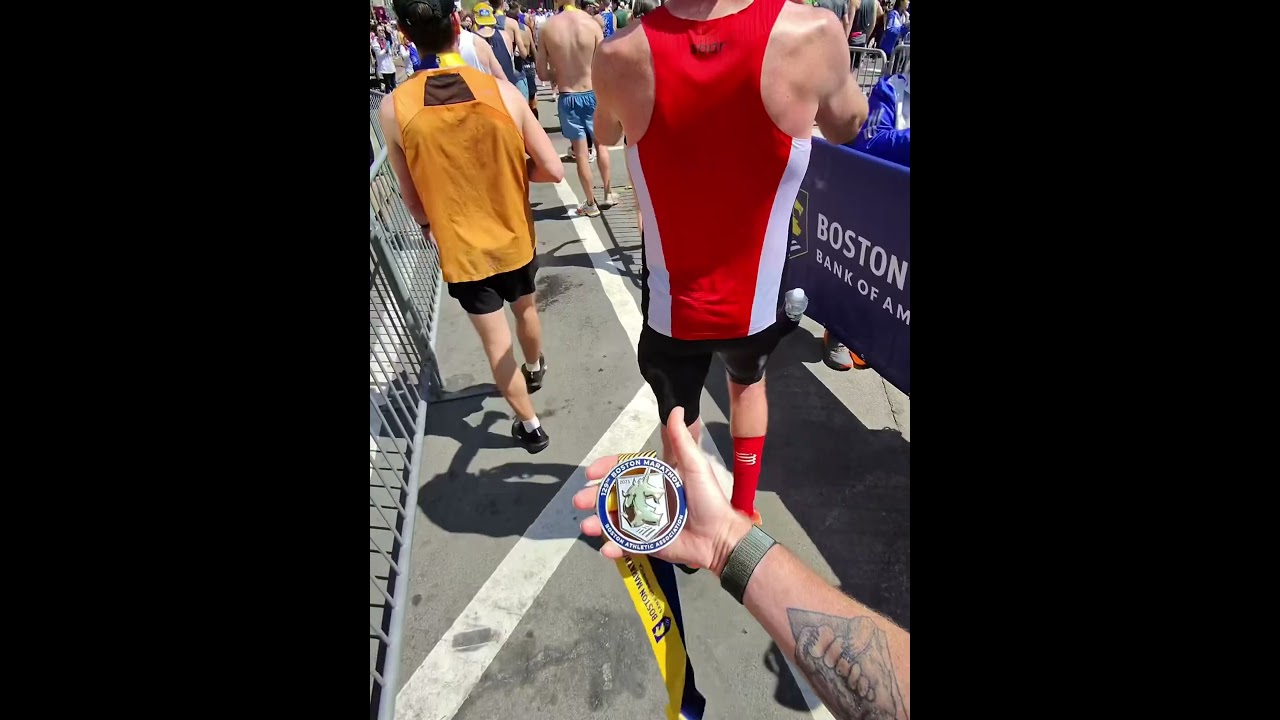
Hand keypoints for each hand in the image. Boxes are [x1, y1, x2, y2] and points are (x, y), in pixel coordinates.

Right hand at [572, 407, 751, 573]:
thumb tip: (676, 409)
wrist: (720, 537)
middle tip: (579, 501)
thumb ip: (682, 441)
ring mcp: (645, 523)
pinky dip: (614, 548)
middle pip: (613, 496)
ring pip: (614, 521)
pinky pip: (627, 546)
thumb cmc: (709, 500)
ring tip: (587, 527)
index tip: (592, 472)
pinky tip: (606, 549)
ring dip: (598, 523)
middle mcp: (646, 499)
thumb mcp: (695, 467)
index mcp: (655, 479)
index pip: (625, 471)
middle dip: (593, 498)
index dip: (607, 469)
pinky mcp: (649, 544)